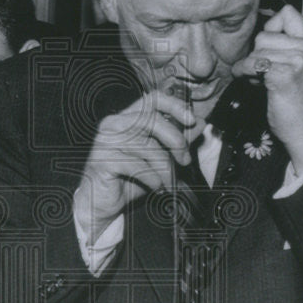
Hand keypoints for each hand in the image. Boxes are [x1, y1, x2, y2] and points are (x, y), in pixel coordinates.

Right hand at [76, 91, 204, 242]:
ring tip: (169, 182)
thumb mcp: (158, 157)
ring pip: (147, 147)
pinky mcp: (102, 161)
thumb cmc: (128, 179)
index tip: (192, 120)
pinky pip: (137, 166)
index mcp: (126, 117)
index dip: (175, 106)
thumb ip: (176, 139)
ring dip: (165, 168)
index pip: (153, 99)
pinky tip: (156, 186)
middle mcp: (113, 124)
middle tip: (185, 160)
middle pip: (152, 120)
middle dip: (176, 140)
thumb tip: (199, 123)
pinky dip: (152, 179)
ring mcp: (106, 141)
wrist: (103, 203)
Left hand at [232, 4, 302, 173]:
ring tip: (260, 80)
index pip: (287, 12)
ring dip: (250, 65)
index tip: (269, 48)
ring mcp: (300, 60)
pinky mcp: (284, 75)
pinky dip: (245, 73)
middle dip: (257, 52)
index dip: (271, 28)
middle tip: (262, 71)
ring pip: (257, 48)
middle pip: (265, 33)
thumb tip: (257, 34)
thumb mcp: (301, 66)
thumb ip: (287, 46)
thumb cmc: (298, 101)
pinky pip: (252, 63)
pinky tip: (252, 84)